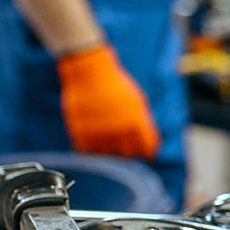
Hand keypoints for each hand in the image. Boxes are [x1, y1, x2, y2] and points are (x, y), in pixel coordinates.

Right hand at [57, 43, 160, 159]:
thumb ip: (143, 125)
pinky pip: (87, 151)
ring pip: (106, 155)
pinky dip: (90, 147)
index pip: (146, 149)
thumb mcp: (137, 102)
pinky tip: (92, 136)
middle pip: (127, 155)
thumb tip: (149, 146)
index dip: (146, 150)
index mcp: (136, 123)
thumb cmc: (116, 86)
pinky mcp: (80, 133)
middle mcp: (118, 130)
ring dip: (107, 148)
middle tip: (122, 144)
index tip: (143, 151)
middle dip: (127, 151)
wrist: (89, 73)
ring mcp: (98, 133)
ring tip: (105, 134)